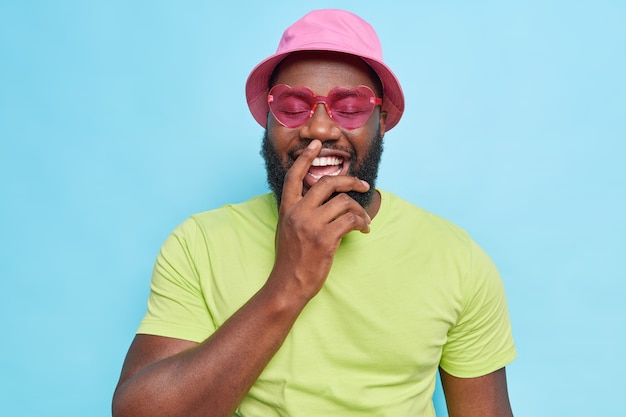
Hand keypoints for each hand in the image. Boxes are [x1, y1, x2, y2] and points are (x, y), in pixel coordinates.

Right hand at [269, 139, 371, 301]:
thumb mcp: (287, 229)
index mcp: (287, 208)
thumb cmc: (290, 259)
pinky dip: (362, 224)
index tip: (316, 144)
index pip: (294, 176)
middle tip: (363, 184)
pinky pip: (350, 221)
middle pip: (328, 183)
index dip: (306, 158)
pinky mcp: (325, 238)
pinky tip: (364, 230)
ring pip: (344, 202)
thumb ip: (299, 211)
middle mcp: (298, 212)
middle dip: (350, 180)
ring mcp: (311, 225)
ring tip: (364, 221)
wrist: (288, 284)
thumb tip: (321, 200)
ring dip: (360, 210)